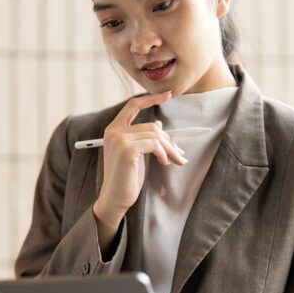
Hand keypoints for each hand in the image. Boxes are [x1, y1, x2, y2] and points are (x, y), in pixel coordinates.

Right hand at [94, 91, 187, 223]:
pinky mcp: (127, 149)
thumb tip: (159, 125)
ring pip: (155, 135)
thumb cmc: (126, 178)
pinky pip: (154, 144)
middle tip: (180, 154)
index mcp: (113, 130)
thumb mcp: (136, 154)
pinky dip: (164, 153)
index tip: (168, 94)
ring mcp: (119, 140)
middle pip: (151, 126)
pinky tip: (164, 163)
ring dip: (170, 149)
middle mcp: (114, 131)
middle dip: (169, 140)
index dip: (151, 99)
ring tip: (174, 161)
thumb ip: (143, 138)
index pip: (133, 105)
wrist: (115, 198)